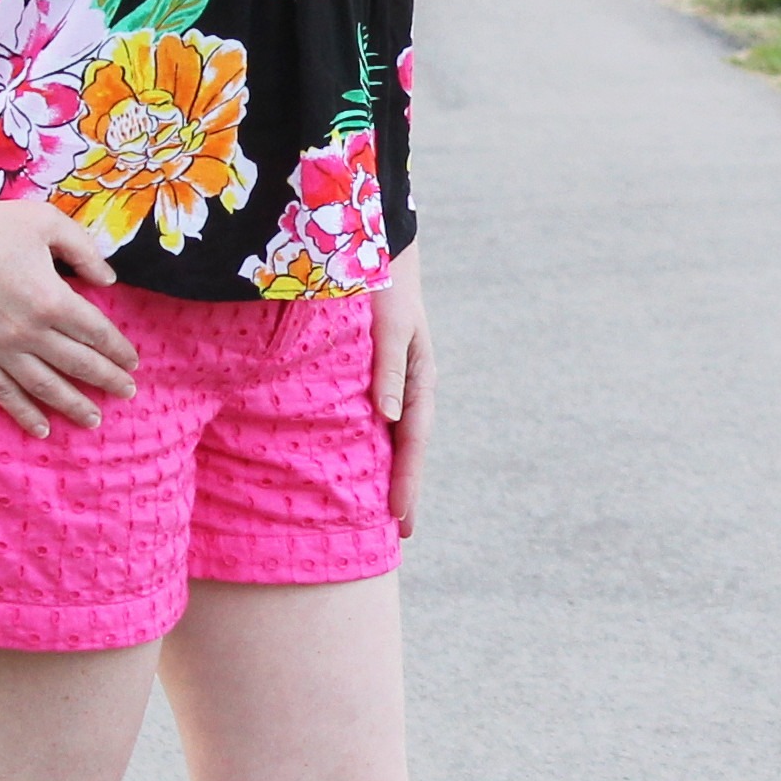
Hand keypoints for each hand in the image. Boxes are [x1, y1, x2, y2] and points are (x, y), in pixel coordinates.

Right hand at [0, 196, 139, 435]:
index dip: (118, 349)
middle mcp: (31, 331)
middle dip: (108, 380)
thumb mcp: (48, 223)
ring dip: (74, 405)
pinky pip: (4, 393)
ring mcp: (0, 348)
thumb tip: (109, 280)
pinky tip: (42, 429)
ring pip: (46, 387)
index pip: (97, 333)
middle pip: (79, 364)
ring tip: (94, 420)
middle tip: (127, 392)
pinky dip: (24, 414)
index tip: (133, 362)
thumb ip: (84, 251)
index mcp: (53, 299)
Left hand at [370, 249, 431, 536]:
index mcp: (419, 378)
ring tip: (383, 510)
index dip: (407, 481)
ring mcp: (392, 380)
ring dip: (389, 470)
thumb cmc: (382, 284)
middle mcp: (408, 385)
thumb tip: (389, 418)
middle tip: (401, 533)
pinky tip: (361, 461)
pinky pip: (373, 417)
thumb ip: (388, 368)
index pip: (413, 441)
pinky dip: (372, 444)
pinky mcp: (373, 372)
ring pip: (391, 435)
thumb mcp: (390, 326)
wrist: (373, 246)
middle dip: (404, 487)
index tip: (400, 520)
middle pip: (406, 446)